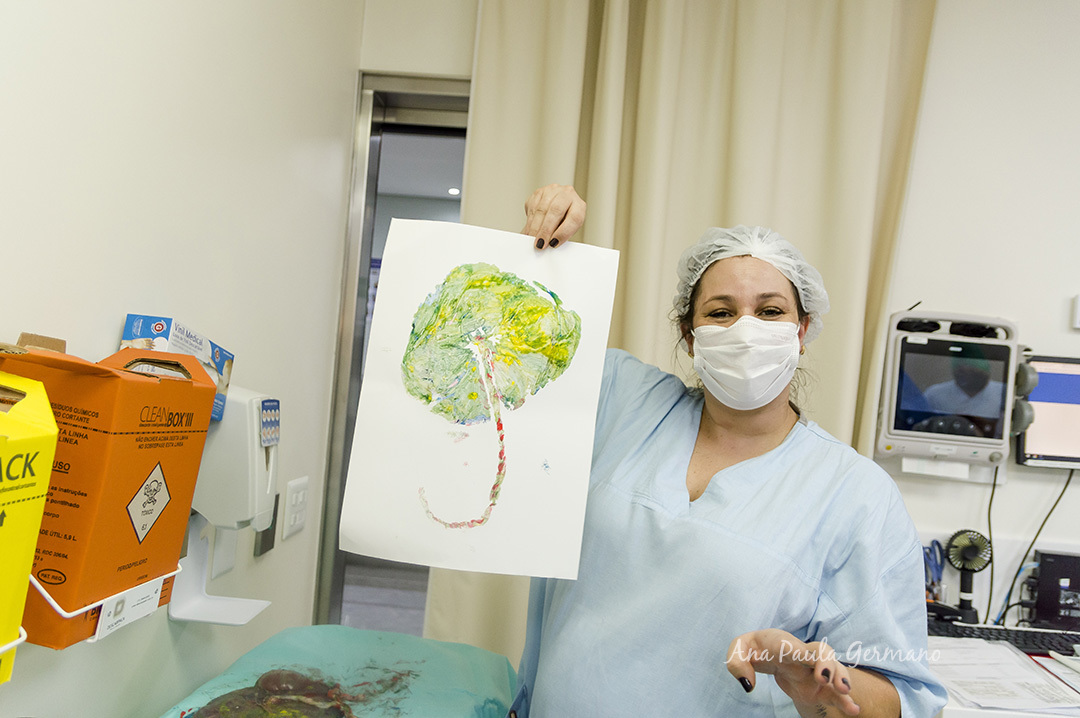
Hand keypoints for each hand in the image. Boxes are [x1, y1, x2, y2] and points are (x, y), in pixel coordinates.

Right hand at [521, 184, 585, 248]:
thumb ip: (561, 235)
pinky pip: (532, 207)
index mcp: (579, 205)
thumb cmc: (565, 220)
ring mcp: (552, 191)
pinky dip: (529, 222)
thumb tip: (549, 244)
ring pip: (541, 209)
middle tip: (540, 243)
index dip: (563, 232)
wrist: (558, 206)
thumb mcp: (568, 229)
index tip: (553, 243)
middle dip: (546, 230)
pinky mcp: (539, 192)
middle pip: (556, 211)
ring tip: (532, 239)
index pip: (574, 218)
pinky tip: (529, 230)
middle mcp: (567, 194)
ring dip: (535, 227)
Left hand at [727, 629, 859, 715]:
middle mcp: (803, 654)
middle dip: (826, 663)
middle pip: (821, 651)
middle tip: (824, 678)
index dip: (801, 652)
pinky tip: (853, 709)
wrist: (768, 651)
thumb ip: (737, 664)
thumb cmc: (754, 649)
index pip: (793, 646)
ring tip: (845, 691)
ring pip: (834, 668)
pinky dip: (845, 699)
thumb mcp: (738, 651)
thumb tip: (748, 685)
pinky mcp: (819, 686)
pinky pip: (834, 691)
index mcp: (782, 643)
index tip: (807, 660)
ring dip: (840, 677)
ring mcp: (814, 669)